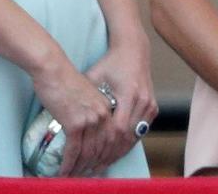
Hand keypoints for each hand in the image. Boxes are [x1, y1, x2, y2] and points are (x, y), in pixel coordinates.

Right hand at [30, 56, 116, 176]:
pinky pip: (73, 151)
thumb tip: (88, 131)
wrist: (53, 69)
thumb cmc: (66, 80)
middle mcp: (103, 114)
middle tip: (84, 176)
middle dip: (92, 166)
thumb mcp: (87, 95)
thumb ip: (91, 111)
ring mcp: (90, 119)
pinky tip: (62, 172)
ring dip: (79, 169)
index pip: (111, 139)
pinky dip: (67, 165)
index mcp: (108, 107)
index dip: (105, 157)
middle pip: (101, 149)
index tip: (97, 167)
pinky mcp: (75, 123)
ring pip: (87, 153)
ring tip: (72, 177)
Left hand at [84, 31, 158, 169]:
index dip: (102, 145)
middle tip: (91, 167)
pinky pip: (140, 131)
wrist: (134, 50)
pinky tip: (115, 151)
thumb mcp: (95, 75)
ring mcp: (149, 104)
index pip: (116, 128)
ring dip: (118, 152)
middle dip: (108, 154)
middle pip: (125, 137)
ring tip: (101, 164)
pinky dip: (128, 143)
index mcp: (128, 93)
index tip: (89, 155)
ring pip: (134, 138)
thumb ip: (85, 96)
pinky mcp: (153, 107)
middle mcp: (141, 100)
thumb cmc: (111, 62)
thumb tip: (65, 115)